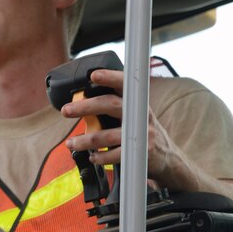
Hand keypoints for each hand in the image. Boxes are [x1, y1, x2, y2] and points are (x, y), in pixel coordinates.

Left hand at [60, 69, 176, 184]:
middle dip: (86, 107)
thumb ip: (113, 108)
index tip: (93, 74)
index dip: (110, 77)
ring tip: (71, 143)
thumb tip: (80, 103)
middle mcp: (140, 115)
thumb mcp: (133, 115)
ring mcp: (142, 134)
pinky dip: (100, 157)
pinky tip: (92, 156)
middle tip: (66, 110)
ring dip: (85, 140)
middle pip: (111, 105)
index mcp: (136, 103)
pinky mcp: (140, 152)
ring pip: (108, 135)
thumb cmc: (141, 132)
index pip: (125, 84)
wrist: (165, 157)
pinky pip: (114, 155)